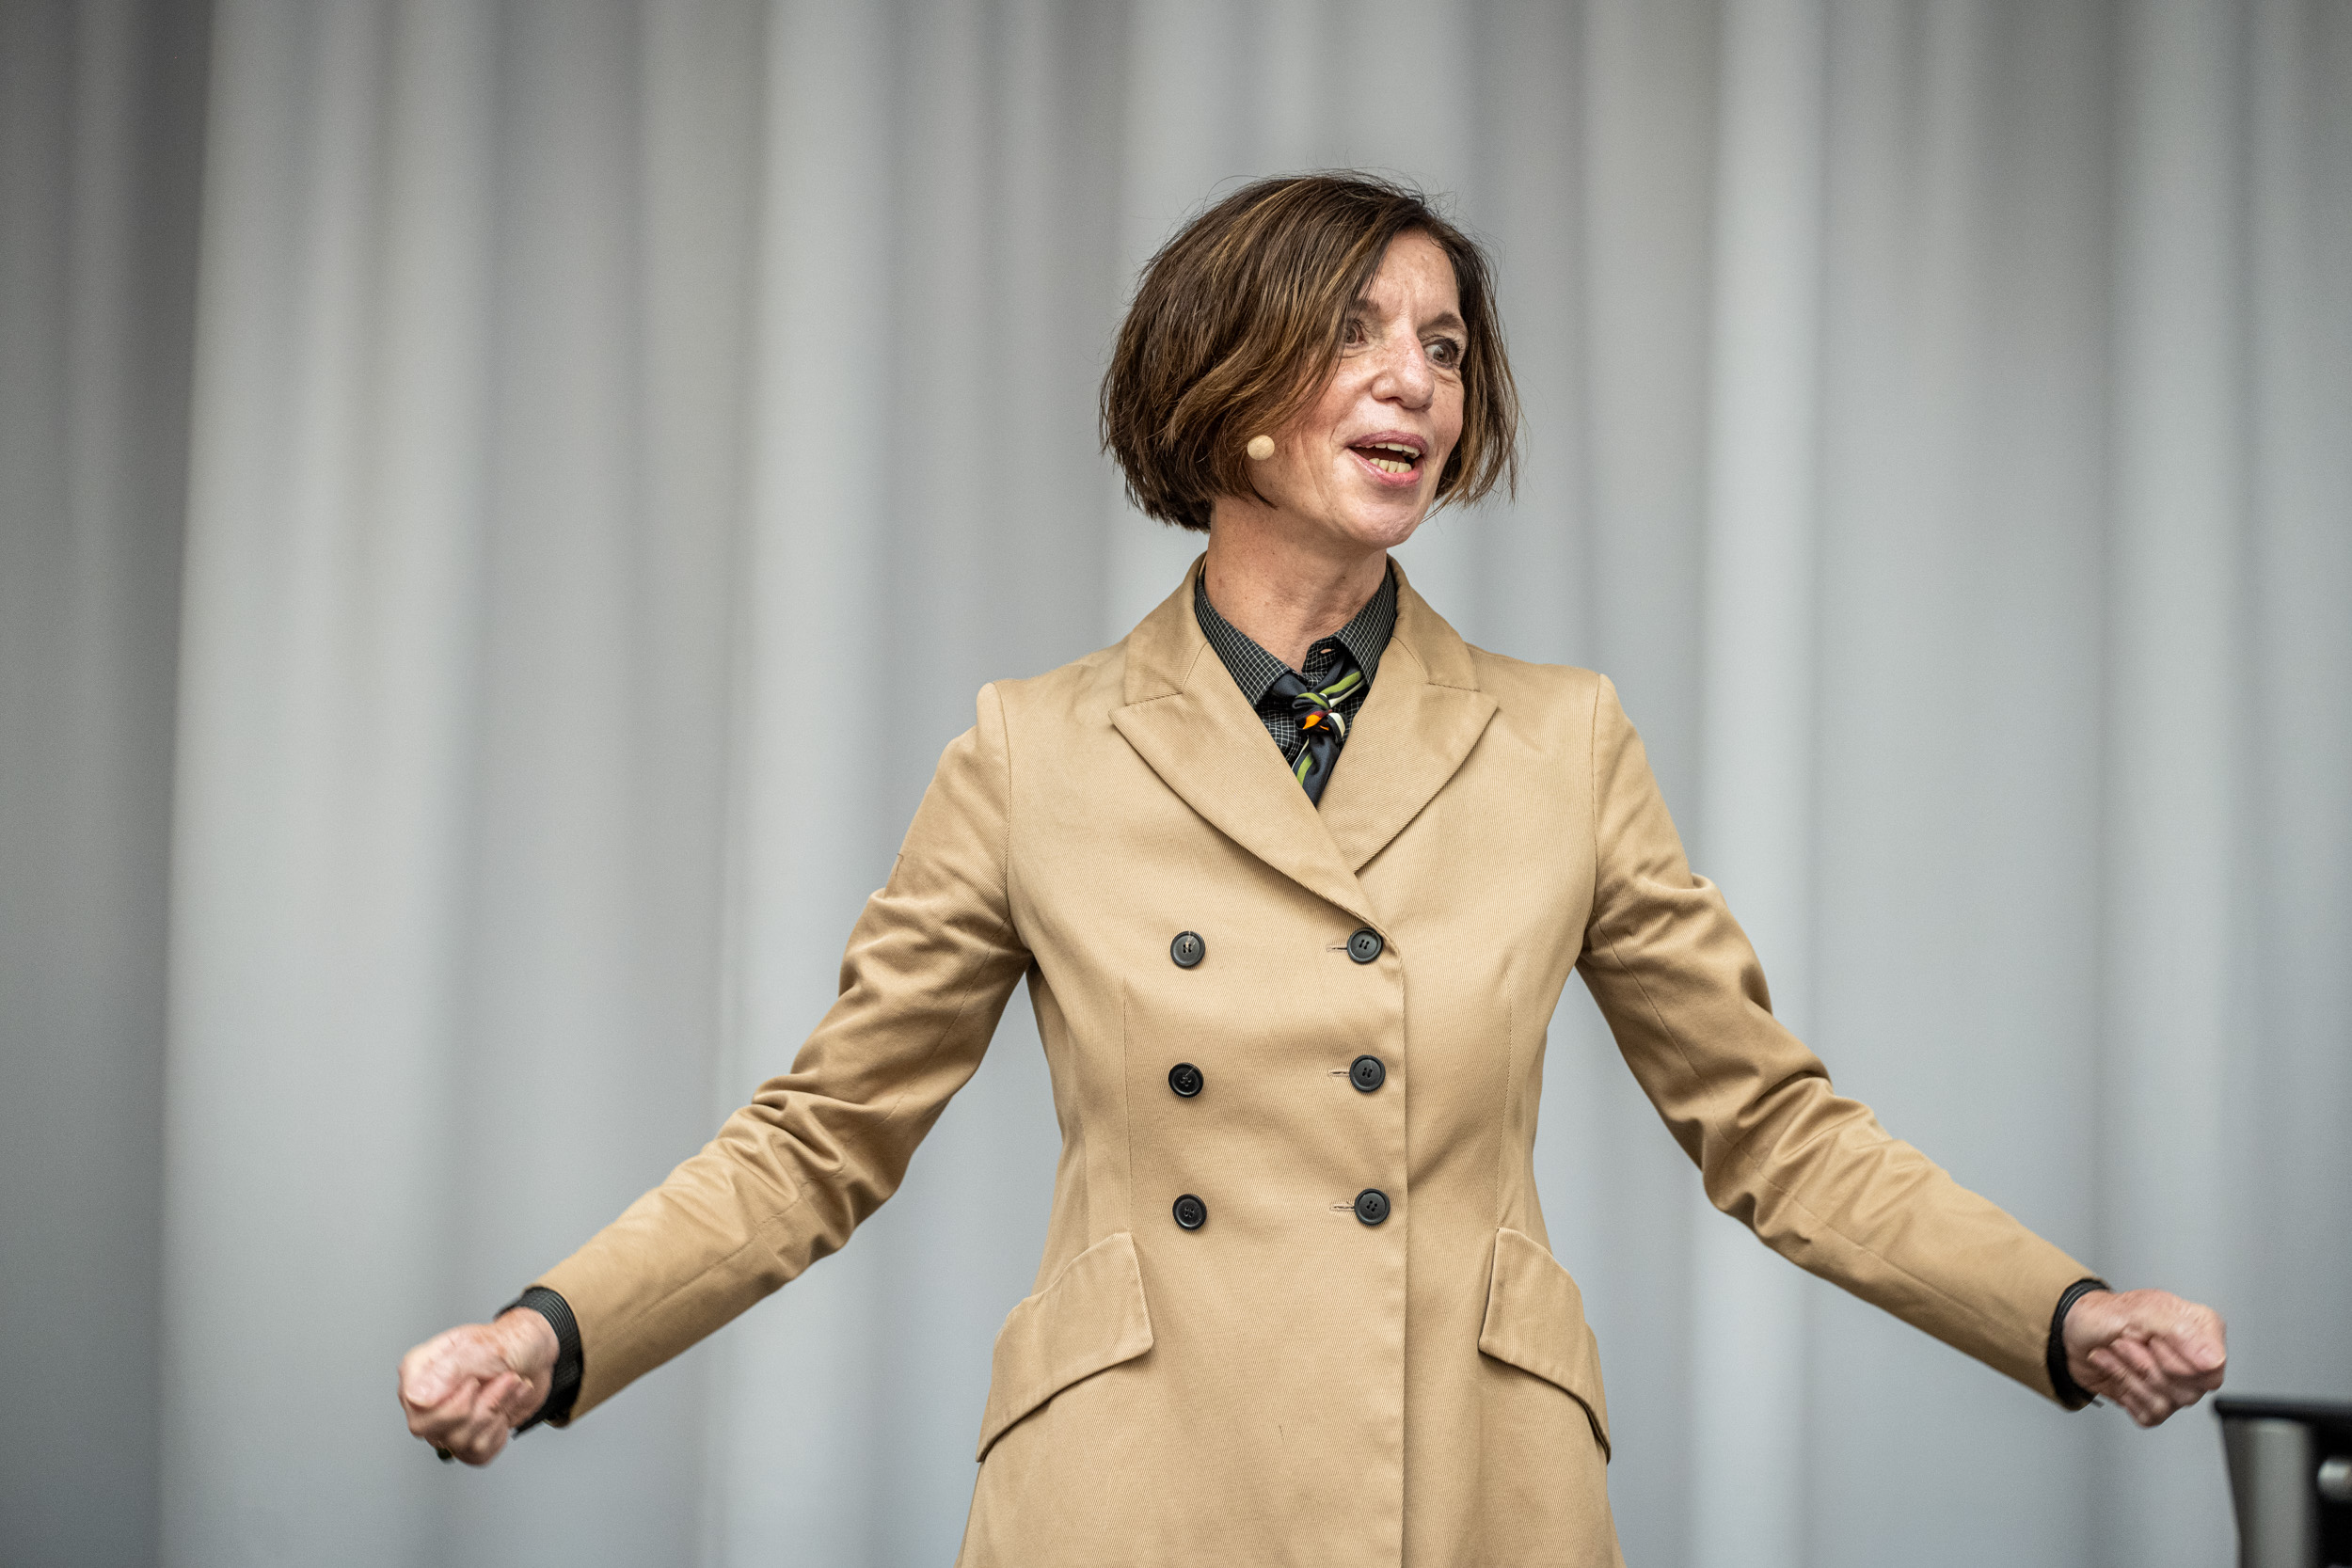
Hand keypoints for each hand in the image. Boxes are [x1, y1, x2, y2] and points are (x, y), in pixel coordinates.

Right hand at [398, 1308, 558, 1464]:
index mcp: (419, 1371)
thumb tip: (416, 1398)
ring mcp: (443, 1422)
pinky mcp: (465, 1438)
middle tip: (504, 1379)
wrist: (534, 1353)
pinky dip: (500, 1431)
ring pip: (460, 1443)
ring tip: (512, 1384)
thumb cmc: (506, 1342)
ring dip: (497, 1412)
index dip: (453, 1403)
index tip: (477, 1382)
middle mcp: (426, 1400)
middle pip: (434, 1432)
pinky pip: (477, 1454)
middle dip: (481, 1408)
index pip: (416, 1408)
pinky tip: (507, 1405)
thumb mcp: (482, 1347)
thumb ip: (448, 1370)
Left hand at [2062, 1287, 2225, 1426]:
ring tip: (2116, 1350)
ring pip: (2167, 1402)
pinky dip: (2124, 1388)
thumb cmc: (2106, 1314)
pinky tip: (2114, 1368)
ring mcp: (2177, 1385)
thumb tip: (2213, 1360)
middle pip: (2190, 1389)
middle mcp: (2194, 1361)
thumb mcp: (2140, 1309)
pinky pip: (2151, 1413)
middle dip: (2145, 1364)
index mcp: (2200, 1331)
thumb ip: (2180, 1331)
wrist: (2074, 1331)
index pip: (2212, 1368)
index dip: (2177, 1360)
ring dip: (2129, 1374)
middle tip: (2125, 1341)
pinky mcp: (2156, 1403)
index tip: (2151, 1340)